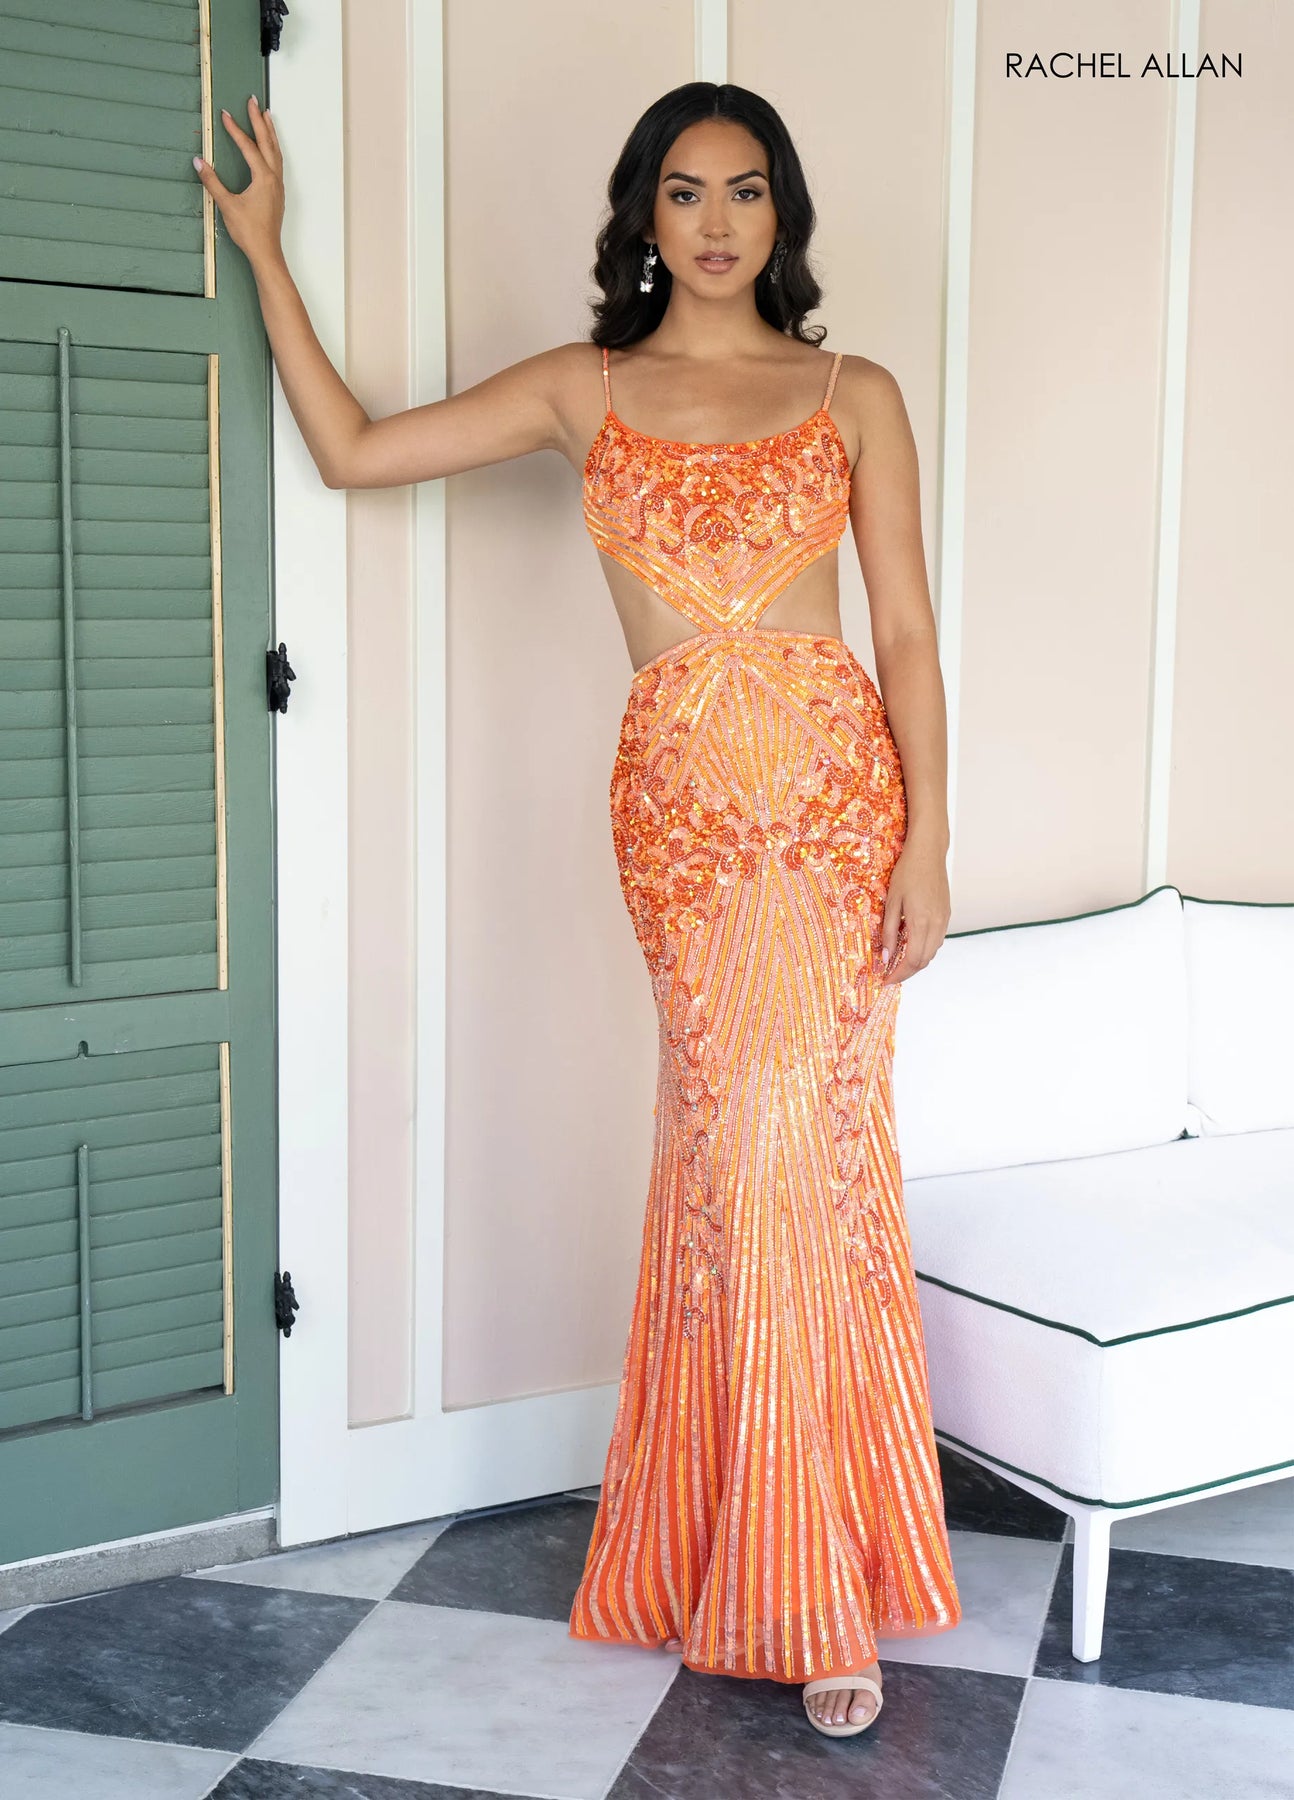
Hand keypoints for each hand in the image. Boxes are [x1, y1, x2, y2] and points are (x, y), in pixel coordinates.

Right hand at [193, 96, 284, 267]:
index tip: (225, 114)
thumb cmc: (249, 232)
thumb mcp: (227, 205)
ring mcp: (278, 186)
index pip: (248, 147)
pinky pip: (277, 162)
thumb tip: (199, 162)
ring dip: (269, 132)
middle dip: (259, 120)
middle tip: (252, 100)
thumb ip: (212, 182)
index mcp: (263, 178)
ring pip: (276, 152)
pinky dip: (273, 148)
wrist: (266, 253)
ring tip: (265, 115)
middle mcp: (274, 178)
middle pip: (267, 142)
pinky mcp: (277, 193)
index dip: (235, 129)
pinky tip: (269, 147)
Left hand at [878, 832, 949, 985]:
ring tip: (898, 962)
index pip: (912, 961)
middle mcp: (937, 925)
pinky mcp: (946, 914)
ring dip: (916, 961)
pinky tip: (911, 945)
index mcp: (922, 923)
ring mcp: (944, 920)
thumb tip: (885, 957)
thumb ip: (889, 931)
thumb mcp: (891, 902)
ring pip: (932, 952)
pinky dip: (924, 949)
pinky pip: (937, 940)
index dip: (898, 975)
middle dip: (907, 972)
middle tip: (889, 974)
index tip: (885, 980)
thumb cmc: (906, 873)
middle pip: (924, 961)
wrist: (928, 852)